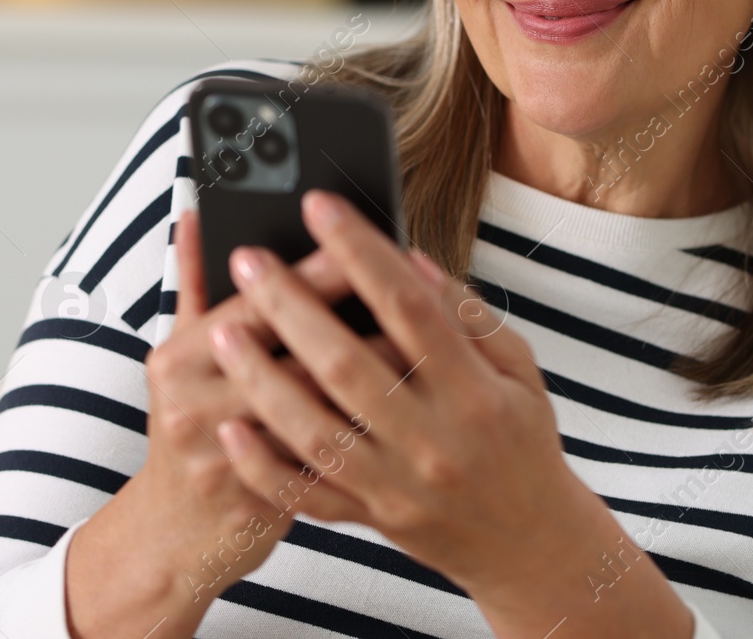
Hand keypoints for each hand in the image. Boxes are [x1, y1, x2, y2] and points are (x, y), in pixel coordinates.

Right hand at [65, 208, 410, 638]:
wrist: (171, 535)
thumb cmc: (188, 426)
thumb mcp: (181, 351)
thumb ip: (193, 280)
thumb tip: (198, 211)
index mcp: (180, 360)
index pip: (255, 302)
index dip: (313, 272)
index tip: (359, 239)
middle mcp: (197, 409)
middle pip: (294, 354)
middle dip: (358, 320)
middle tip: (412, 282)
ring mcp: (231, 462)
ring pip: (321, 410)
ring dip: (375, 377)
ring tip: (423, 343)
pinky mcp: (264, 506)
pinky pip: (329, 465)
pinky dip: (369, 433)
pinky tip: (406, 412)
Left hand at [204, 190, 693, 637]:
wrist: (532, 546)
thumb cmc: (522, 441)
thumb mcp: (520, 372)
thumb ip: (469, 317)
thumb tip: (411, 259)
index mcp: (475, 392)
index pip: (410, 307)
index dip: (362, 252)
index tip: (319, 207)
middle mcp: (433, 439)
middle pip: (348, 366)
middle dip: (291, 307)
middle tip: (247, 259)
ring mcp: (398, 485)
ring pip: (315, 432)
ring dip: (261, 381)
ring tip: (219, 332)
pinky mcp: (373, 519)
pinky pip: (307, 496)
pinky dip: (265, 467)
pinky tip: (231, 430)